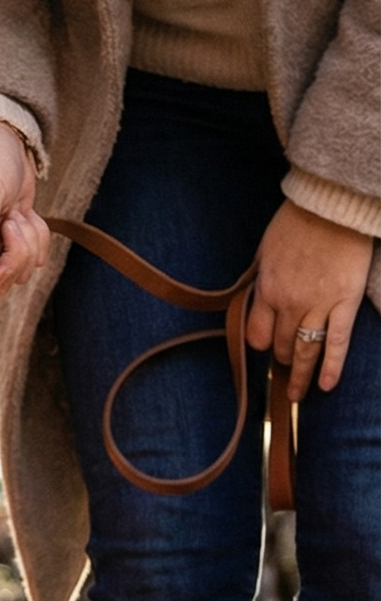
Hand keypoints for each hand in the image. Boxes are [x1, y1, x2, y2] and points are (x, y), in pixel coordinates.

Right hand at [0, 122, 52, 299]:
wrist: (5, 140)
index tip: (3, 265)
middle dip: (14, 258)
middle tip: (14, 224)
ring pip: (17, 273)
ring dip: (28, 244)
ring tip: (18, 213)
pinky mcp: (11, 242)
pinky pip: (34, 259)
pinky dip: (38, 237)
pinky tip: (26, 214)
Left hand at [247, 200, 373, 398]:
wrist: (332, 206)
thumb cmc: (298, 221)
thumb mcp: (265, 250)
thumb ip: (262, 278)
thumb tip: (257, 297)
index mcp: (266, 289)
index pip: (256, 334)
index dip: (260, 343)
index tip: (266, 347)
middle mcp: (288, 303)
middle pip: (280, 345)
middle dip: (282, 358)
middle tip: (286, 368)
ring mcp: (317, 305)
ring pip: (305, 350)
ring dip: (300, 375)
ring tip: (297, 395)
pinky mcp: (344, 303)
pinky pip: (336, 343)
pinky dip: (330, 366)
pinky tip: (326, 386)